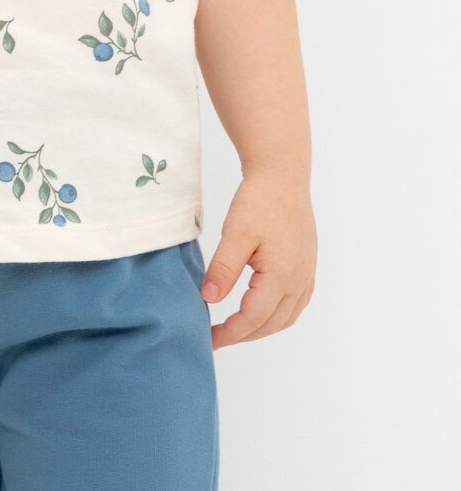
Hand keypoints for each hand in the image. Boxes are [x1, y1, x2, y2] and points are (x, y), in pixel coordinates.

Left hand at [199, 169, 316, 349]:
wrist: (283, 175)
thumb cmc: (259, 200)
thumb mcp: (235, 234)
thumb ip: (224, 269)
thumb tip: (209, 300)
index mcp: (282, 277)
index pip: (253, 319)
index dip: (230, 333)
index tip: (209, 341)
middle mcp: (299, 281)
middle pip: (271, 323)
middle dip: (244, 335)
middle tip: (218, 337)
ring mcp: (306, 274)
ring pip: (286, 317)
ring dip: (262, 327)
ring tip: (236, 328)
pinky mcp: (307, 265)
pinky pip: (296, 304)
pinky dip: (278, 315)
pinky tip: (262, 311)